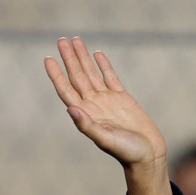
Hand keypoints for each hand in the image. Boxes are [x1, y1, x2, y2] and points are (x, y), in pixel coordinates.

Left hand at [44, 37, 172, 194]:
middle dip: (68, 58)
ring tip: (75, 40)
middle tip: (61, 39)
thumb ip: (87, 125)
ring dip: (82, 57)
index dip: (56, 74)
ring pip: (91, 73)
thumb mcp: (104, 139)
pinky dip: (103, 65)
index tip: (48, 58)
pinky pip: (110, 76)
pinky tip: (96, 54)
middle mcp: (93, 105)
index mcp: (85, 114)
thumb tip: (71, 109)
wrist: (147, 154)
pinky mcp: (122, 98)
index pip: (66, 89)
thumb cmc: (125, 151)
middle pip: (77, 76)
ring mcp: (107, 100)